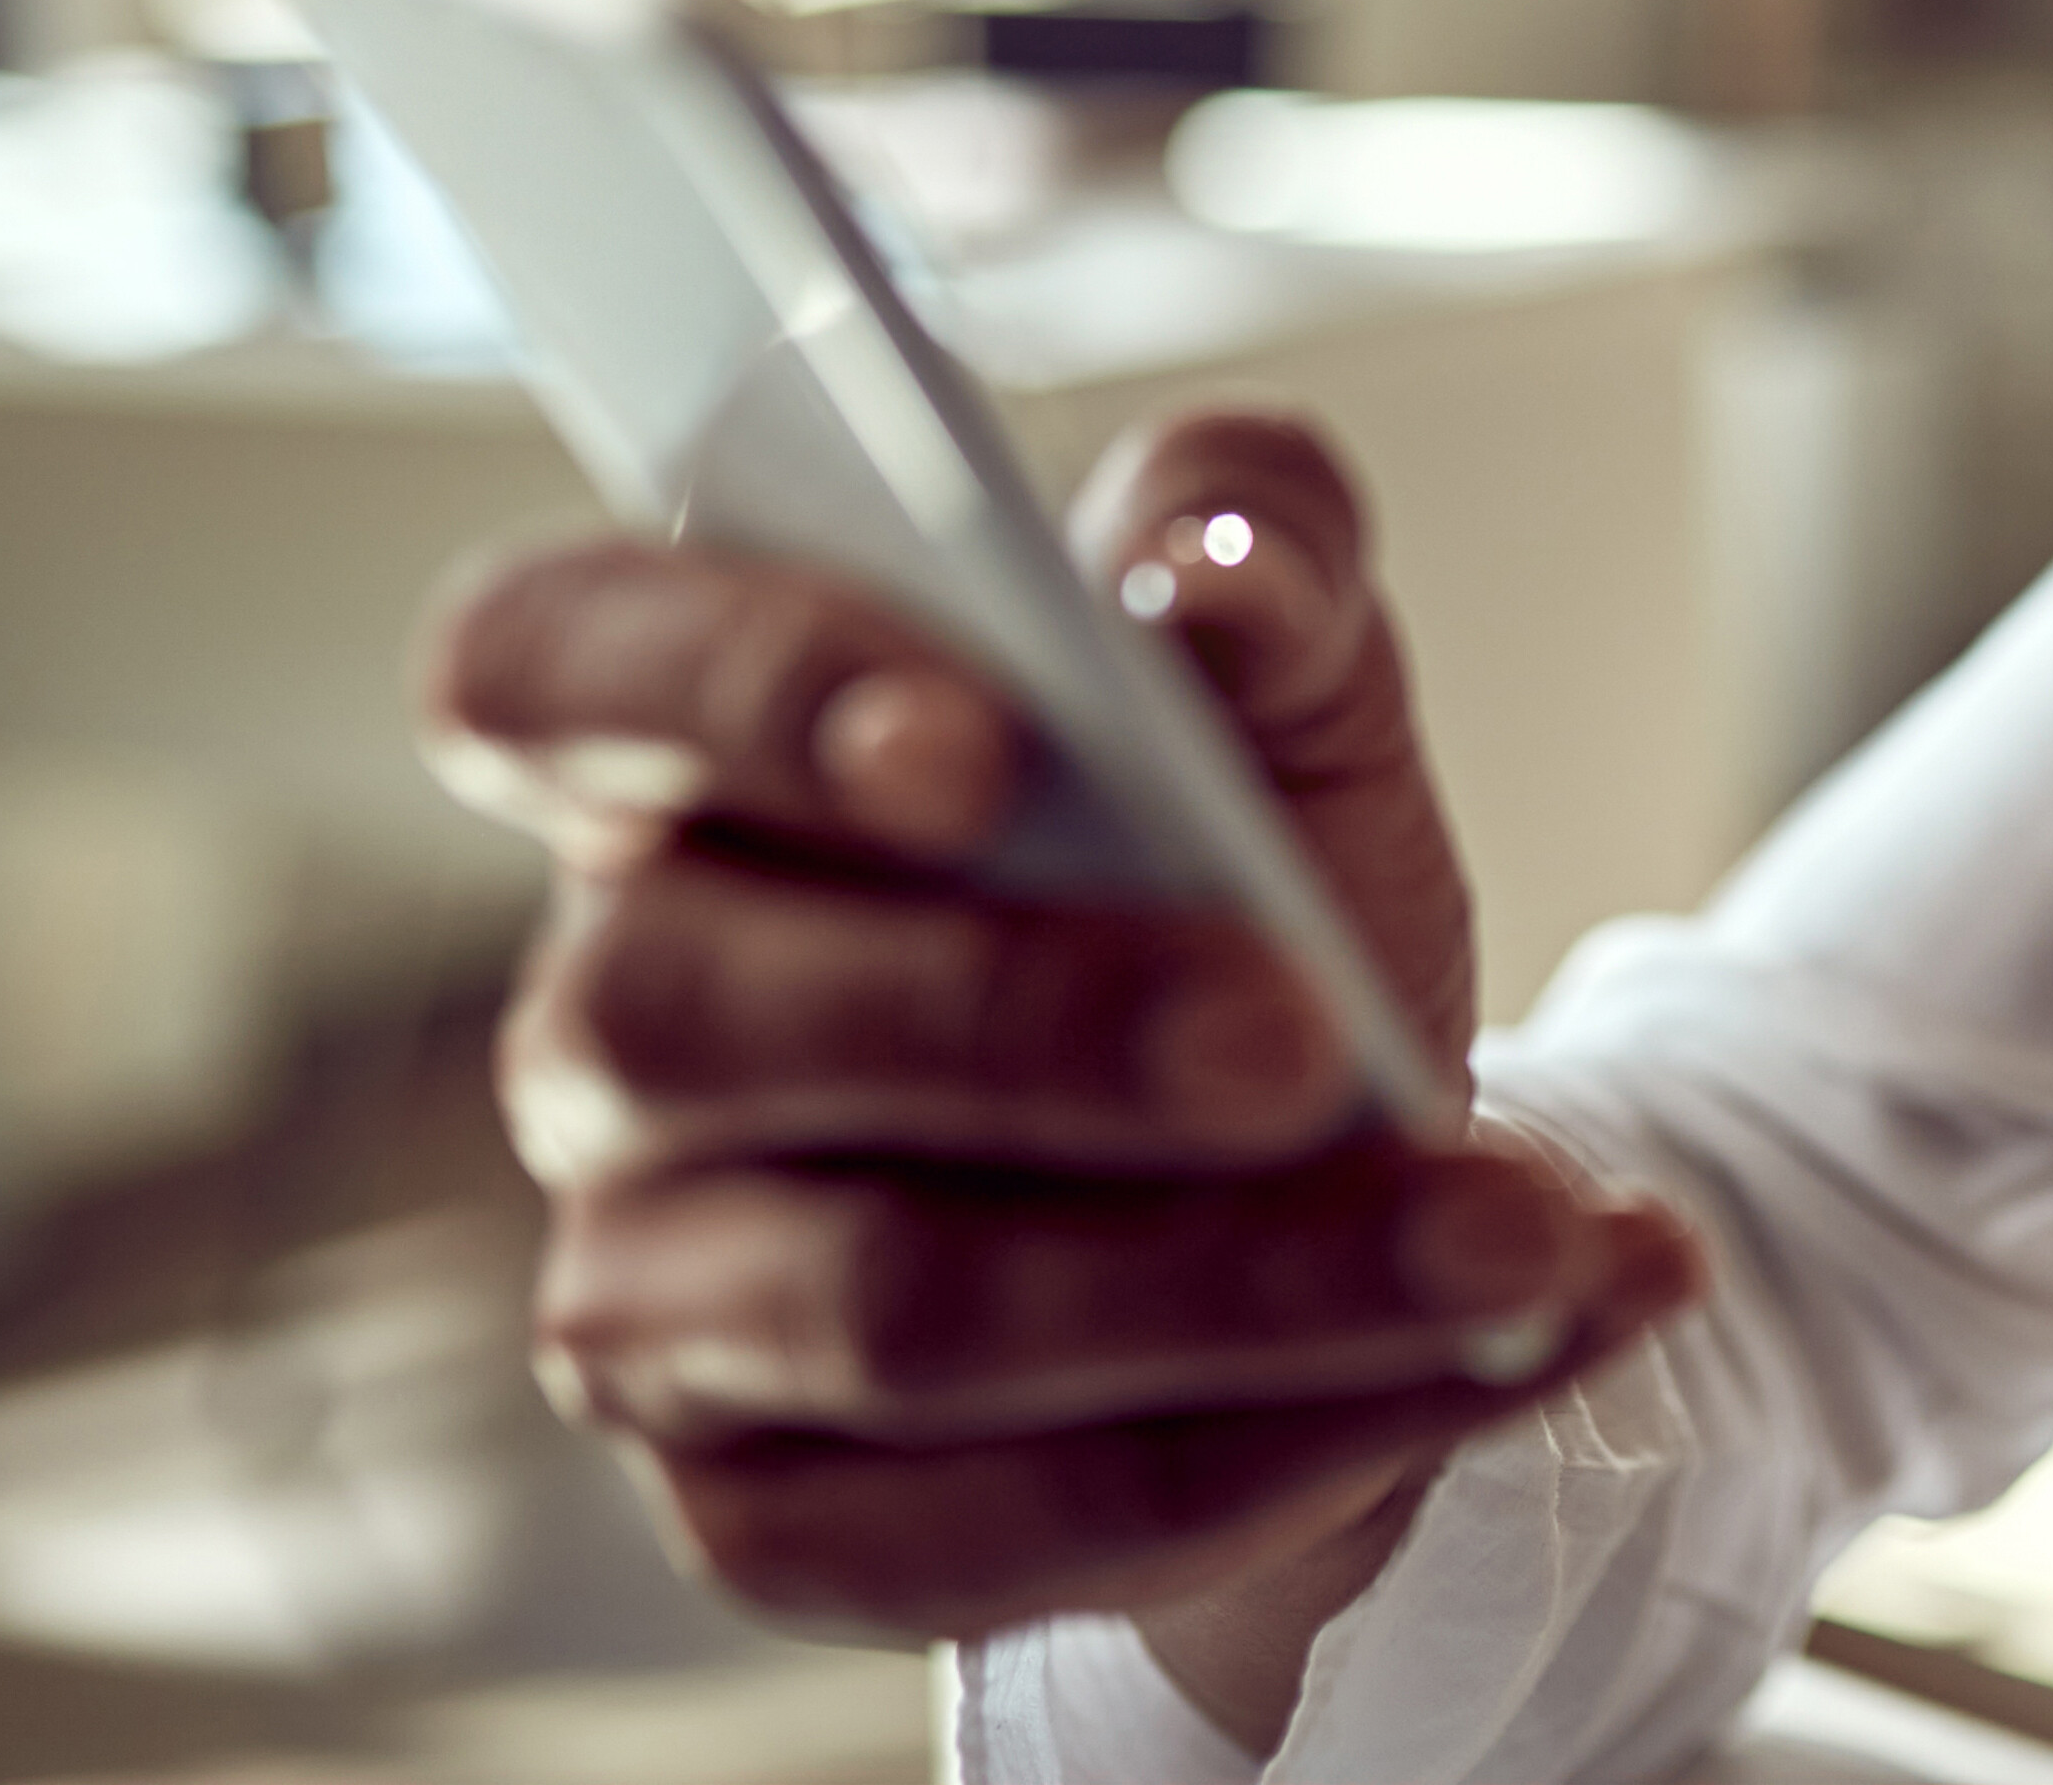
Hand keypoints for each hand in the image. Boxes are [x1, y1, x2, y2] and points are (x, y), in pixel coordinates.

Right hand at [418, 411, 1702, 1741]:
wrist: (1344, 1160)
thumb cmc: (1243, 870)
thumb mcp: (1291, 667)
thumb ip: (1255, 535)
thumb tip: (1212, 581)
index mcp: (681, 755)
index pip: (542, 669)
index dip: (726, 696)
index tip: (977, 745)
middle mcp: (616, 1024)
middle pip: (703, 1020)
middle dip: (1030, 1026)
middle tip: (1299, 1032)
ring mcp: (660, 1294)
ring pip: (894, 1307)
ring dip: (1242, 1276)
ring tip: (1507, 1229)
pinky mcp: (776, 1516)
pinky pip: (1015, 1516)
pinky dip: (1308, 1434)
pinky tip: (1509, 1340)